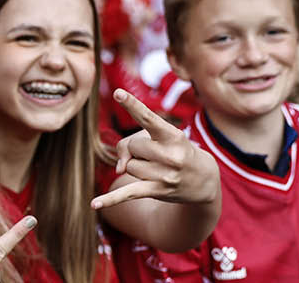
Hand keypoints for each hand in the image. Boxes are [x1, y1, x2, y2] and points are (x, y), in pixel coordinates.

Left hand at [91, 89, 219, 208]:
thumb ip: (134, 144)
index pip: (148, 118)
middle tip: (156, 153)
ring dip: (136, 166)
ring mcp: (164, 175)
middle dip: (137, 149)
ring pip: (128, 166)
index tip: (117, 93)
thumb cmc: (178, 152)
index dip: (132, 105)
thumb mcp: (164, 139)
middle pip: (131, 146)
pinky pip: (127, 194)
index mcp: (173, 136)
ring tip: (157, 168)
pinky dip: (110, 200)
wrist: (204, 180)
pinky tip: (94, 204)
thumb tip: (119, 169)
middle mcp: (170, 155)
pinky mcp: (157, 191)